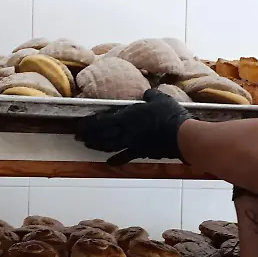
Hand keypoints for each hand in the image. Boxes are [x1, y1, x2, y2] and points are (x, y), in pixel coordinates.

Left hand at [76, 89, 192, 164]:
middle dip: (88, 135)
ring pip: (109, 145)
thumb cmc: (169, 115)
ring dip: (96, 145)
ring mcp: (131, 143)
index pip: (103, 120)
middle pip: (102, 134)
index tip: (80, 123)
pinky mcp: (140, 152)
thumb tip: (147, 93)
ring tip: (87, 145)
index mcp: (127, 116)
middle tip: (77, 136)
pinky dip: (115, 160)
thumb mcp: (160, 98)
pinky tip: (108, 163)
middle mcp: (125, 131)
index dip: (90, 123)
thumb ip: (150, 95)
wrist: (180, 136)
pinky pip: (124, 157)